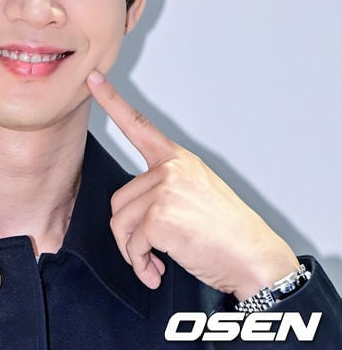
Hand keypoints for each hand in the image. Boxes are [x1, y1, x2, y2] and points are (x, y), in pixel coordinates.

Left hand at [86, 70, 298, 299]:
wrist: (254, 258)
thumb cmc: (227, 231)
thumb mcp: (197, 192)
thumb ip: (164, 187)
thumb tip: (131, 209)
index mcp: (177, 159)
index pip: (138, 124)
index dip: (112, 101)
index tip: (93, 79)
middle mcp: (169, 168)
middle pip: (119, 200)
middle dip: (130, 232)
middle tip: (152, 250)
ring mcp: (164, 189)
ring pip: (120, 223)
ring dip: (134, 251)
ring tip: (157, 261)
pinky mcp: (160, 216)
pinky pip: (132, 244)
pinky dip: (141, 264)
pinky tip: (158, 270)